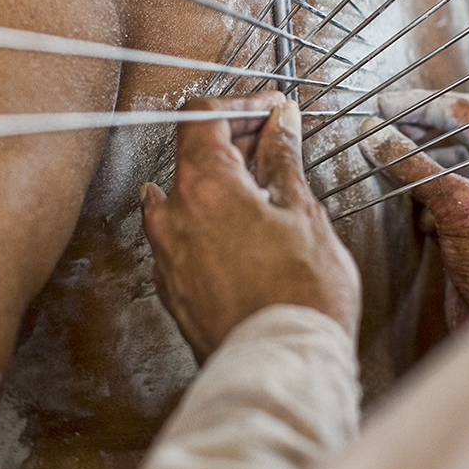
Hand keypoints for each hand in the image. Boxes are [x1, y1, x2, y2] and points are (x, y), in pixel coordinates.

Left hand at [141, 92, 360, 363]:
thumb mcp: (302, 210)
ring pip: (184, 195)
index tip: (273, 109)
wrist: (281, 366)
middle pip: (192, 153)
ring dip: (220, 179)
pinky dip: (209, 218)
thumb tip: (280, 122)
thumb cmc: (299, 293)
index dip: (242, 103)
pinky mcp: (173, 288)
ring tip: (263, 184)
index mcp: (202, 186)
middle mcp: (172, 216)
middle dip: (235, 138)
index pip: (203, 116)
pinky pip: (183, 235)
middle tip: (277, 139)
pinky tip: (243, 228)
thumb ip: (283, 158)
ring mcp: (167, 255)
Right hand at [359, 90, 468, 326]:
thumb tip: (375, 132)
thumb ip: (414, 165)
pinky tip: (401, 197)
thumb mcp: (455, 205)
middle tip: (377, 122)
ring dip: (413, 158)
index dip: (420, 105)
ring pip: (443, 161)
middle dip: (415, 127)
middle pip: (455, 131)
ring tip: (381, 154)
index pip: (465, 111)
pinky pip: (438, 190)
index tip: (382, 105)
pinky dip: (417, 189)